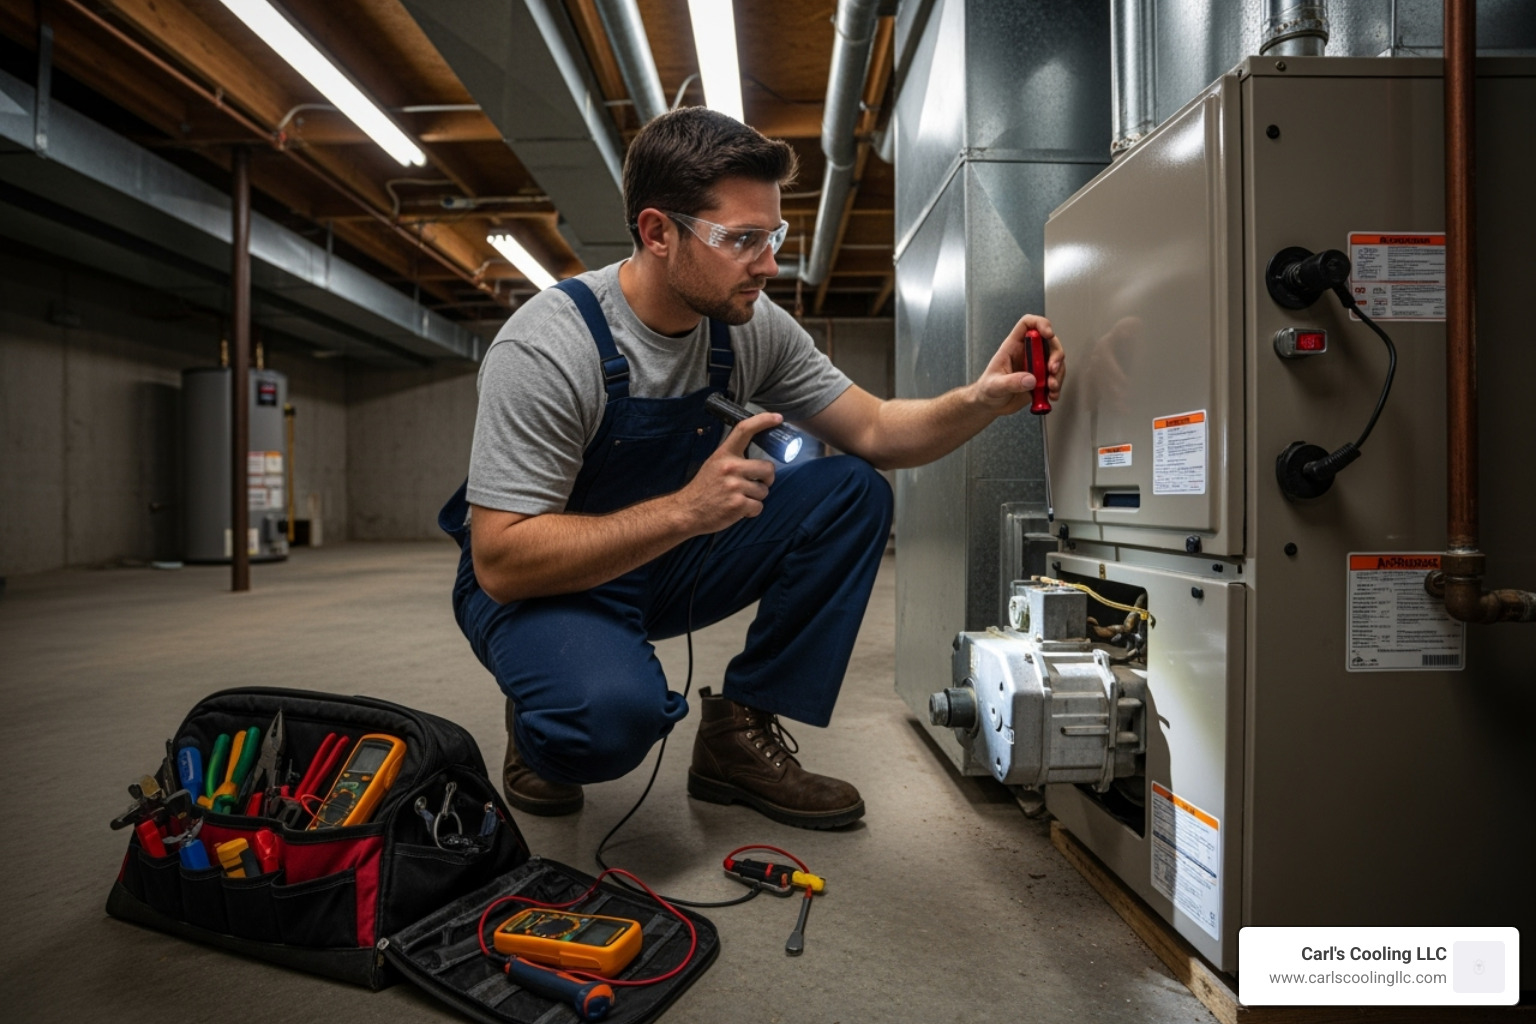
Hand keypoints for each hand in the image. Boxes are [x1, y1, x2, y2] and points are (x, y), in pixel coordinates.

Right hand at [674, 411, 778, 532]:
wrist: (687, 511)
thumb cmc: (704, 488)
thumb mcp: (714, 464)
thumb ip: (734, 458)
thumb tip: (759, 458)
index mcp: (724, 454)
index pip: (744, 430)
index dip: (763, 421)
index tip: (777, 418)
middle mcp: (730, 467)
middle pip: (768, 468)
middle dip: (767, 478)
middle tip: (756, 483)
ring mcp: (734, 486)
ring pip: (764, 490)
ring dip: (756, 497)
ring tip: (740, 497)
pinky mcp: (738, 505)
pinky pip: (759, 507)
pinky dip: (751, 511)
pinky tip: (738, 509)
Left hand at [974, 313, 1065, 413]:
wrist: (990, 405)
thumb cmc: (987, 390)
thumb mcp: (994, 386)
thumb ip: (1011, 382)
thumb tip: (1031, 380)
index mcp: (1013, 346)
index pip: (1028, 324)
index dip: (1040, 324)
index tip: (1048, 334)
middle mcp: (1026, 353)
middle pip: (1048, 342)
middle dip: (1056, 354)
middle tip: (1052, 370)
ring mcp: (1035, 366)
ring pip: (1055, 361)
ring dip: (1058, 374)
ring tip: (1051, 388)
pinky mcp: (1040, 379)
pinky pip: (1055, 378)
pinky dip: (1056, 387)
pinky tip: (1051, 395)